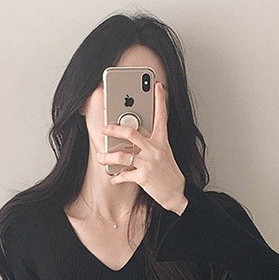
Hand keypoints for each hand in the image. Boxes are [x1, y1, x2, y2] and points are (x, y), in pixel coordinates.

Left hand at [97, 81, 187, 213]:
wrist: (177, 193)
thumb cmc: (168, 173)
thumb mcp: (164, 153)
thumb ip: (151, 143)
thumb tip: (132, 138)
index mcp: (161, 141)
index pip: (162, 116)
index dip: (160, 100)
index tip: (157, 86)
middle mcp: (155, 149)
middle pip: (131, 133)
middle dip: (114, 129)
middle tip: (104, 129)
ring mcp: (149, 163)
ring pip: (122, 156)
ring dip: (107, 157)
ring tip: (101, 157)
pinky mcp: (143, 177)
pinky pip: (124, 175)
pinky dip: (116, 177)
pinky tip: (113, 178)